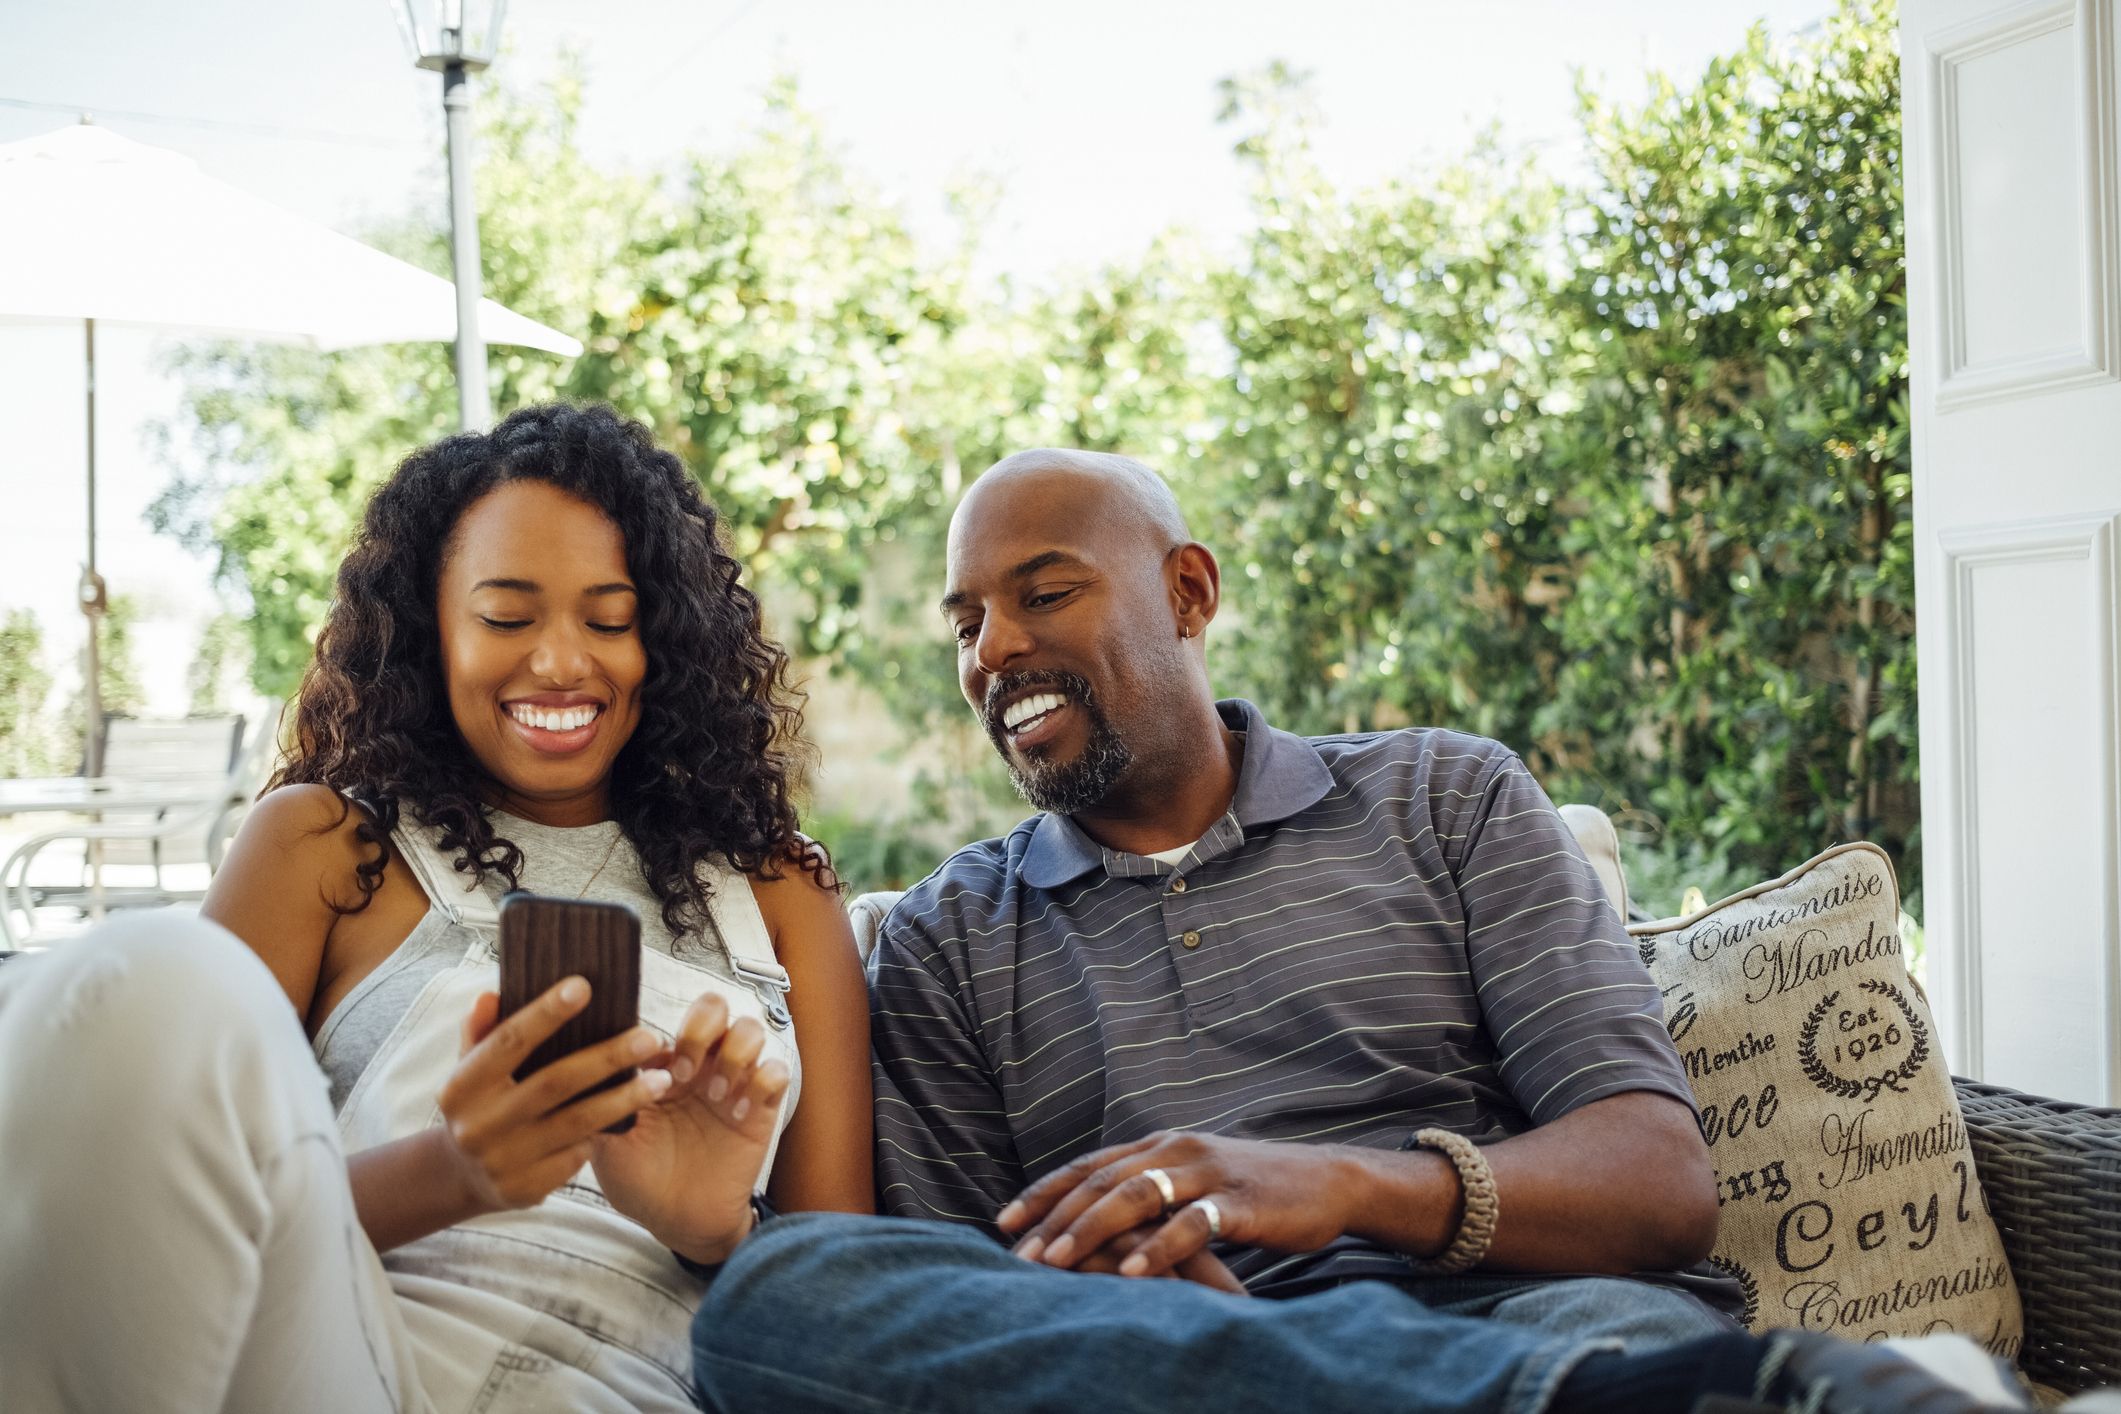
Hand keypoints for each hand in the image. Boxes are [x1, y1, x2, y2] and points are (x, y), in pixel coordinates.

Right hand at [439, 978, 673, 1214]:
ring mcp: (502, 1161)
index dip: (545, 1014)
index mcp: (461, 1087)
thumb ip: (482, 1031)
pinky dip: (603, 1133)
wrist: (461, 1176)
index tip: (583, 986)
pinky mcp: (525, 1189)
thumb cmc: (478, 1104)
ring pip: (577, 1123)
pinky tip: (632, 1116)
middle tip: (651, 1037)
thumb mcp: (469, 1068)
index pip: (508, 1042)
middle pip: (555, 1083)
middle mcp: (478, 1125)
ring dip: (625, 1099)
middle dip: (608, 1057)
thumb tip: (491, 996)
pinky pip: (576, 1156)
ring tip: (663, 1078)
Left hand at [591, 989, 789, 1265]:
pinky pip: (777, 1070)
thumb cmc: (640, 1182)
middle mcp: (699, 1066)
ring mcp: (733, 1083)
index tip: (650, 1069)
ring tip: (716, 1094)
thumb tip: (580, 1072)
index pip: (665, 1019)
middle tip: (687, 1073)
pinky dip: (761, 1083)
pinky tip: (739, 1114)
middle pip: (713, 1007)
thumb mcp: (606, 1146)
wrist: (678, 1223)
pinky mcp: (762, 1107)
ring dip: (734, 1054)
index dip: (658, 1036)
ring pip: (750, 1029)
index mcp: (660, 1068)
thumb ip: (597, 1106)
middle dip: (701, 1030)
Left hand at [997, 1131, 1359, 1280]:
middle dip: (1054, 1219)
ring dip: (1090, 1231)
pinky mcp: (1238, 1201)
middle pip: (1100, 1182)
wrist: (1327, 1180)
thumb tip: (1095, 1219)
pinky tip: (1130, 1275)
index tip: (1003, 1223)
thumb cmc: (1252, 1189)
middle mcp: (1175, 1150)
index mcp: (1159, 1144)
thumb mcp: (1192, 1180)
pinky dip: (1156, 1250)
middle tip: (1017, 1255)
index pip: (1087, 1166)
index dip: (1043, 1193)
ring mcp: (1206, 1172)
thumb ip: (1149, 1189)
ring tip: (1056, 1263)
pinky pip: (1189, 1225)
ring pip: (1135, 1196)